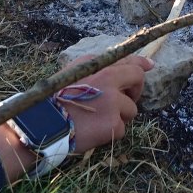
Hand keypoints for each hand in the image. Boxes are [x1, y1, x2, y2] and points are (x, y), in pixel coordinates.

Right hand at [0, 54, 152, 181]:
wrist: (42, 124)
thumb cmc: (54, 100)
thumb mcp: (72, 73)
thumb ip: (96, 68)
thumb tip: (118, 65)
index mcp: (97, 66)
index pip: (128, 59)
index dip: (141, 63)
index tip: (149, 66)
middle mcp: (108, 79)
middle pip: (137, 80)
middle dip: (134, 91)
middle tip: (124, 101)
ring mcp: (112, 102)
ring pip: (131, 109)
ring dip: (119, 116)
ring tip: (96, 120)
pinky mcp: (113, 124)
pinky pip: (121, 129)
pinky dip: (110, 132)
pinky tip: (93, 132)